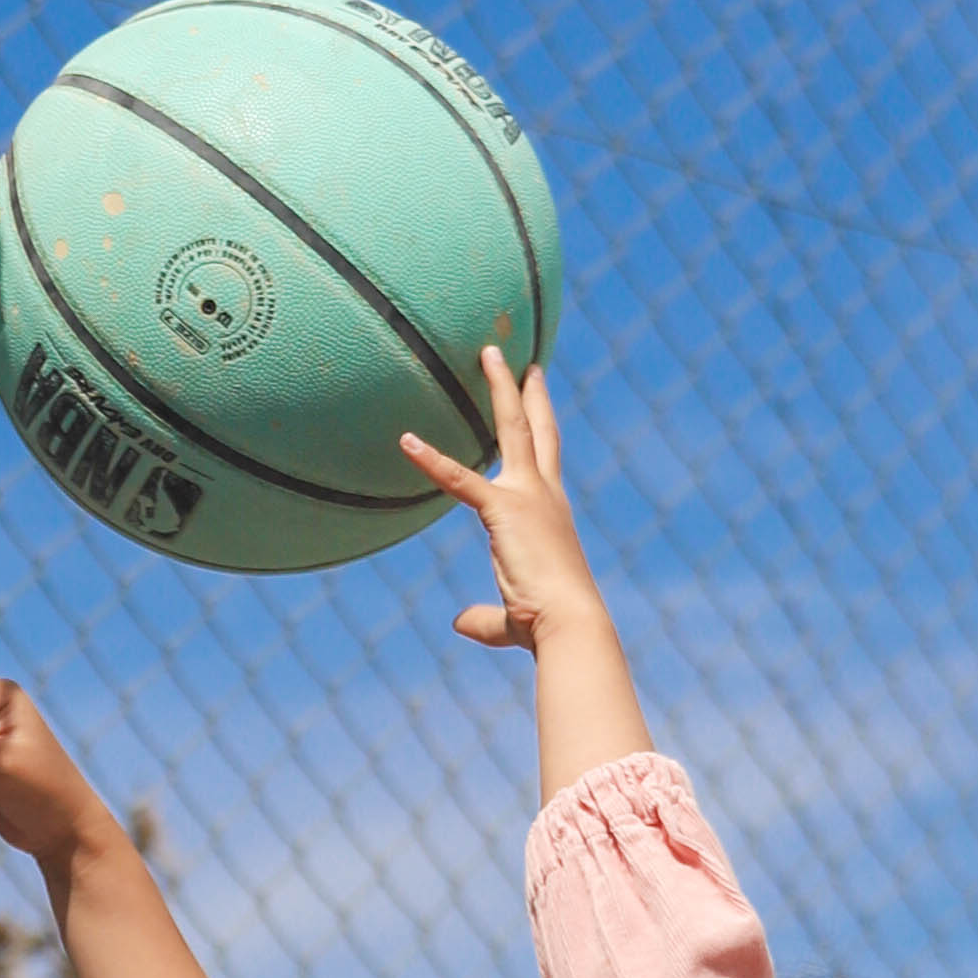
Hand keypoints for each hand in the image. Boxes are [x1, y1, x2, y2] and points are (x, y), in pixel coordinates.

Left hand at [398, 351, 603, 657]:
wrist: (571, 623)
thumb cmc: (548, 625)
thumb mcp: (513, 619)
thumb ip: (485, 619)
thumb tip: (460, 623)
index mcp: (551, 511)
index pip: (545, 455)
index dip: (541, 421)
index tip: (536, 390)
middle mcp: (545, 494)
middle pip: (536, 428)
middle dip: (526, 390)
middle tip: (522, 359)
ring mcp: (528, 496)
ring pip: (512, 428)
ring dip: (499, 388)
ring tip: (488, 352)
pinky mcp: (503, 510)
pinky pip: (460, 479)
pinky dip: (432, 460)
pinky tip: (407, 442)